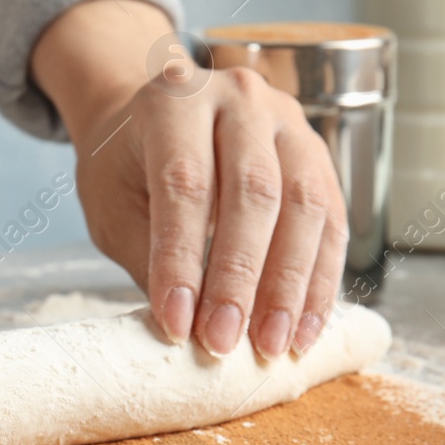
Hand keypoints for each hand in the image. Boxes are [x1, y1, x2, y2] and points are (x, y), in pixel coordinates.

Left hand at [31, 0, 348, 358]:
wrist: (159, 117)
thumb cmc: (126, 165)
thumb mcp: (113, 205)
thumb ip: (147, 258)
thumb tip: (184, 327)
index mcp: (174, 100)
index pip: (184, 184)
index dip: (181, 260)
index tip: (177, 324)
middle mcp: (238, 98)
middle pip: (252, 192)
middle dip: (241, 278)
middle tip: (225, 341)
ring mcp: (287, 120)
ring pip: (304, 205)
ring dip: (291, 285)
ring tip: (273, 345)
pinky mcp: (317, 151)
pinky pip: (331, 219)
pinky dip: (321, 279)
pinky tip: (305, 327)